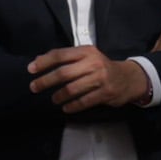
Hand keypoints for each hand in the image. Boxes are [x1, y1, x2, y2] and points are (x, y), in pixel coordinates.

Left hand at [31, 45, 152, 113]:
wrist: (129, 78)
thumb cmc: (102, 67)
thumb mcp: (86, 57)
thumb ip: (66, 58)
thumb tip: (39, 61)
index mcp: (86, 51)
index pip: (60, 55)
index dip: (44, 62)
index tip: (31, 69)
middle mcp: (93, 63)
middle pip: (63, 73)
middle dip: (45, 81)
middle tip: (34, 87)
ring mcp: (100, 78)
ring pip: (72, 89)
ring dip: (59, 96)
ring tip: (53, 99)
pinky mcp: (106, 93)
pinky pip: (84, 101)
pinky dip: (72, 106)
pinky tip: (66, 108)